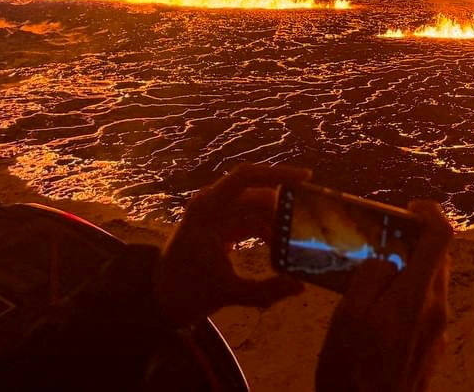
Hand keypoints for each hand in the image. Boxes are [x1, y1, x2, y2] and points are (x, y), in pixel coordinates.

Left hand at [153, 162, 310, 325]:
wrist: (159, 299)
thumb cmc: (185, 292)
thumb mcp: (226, 293)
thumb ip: (265, 291)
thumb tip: (301, 287)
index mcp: (206, 211)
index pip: (244, 178)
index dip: (276, 173)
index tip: (306, 177)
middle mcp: (212, 204)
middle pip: (258, 194)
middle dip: (286, 207)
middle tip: (314, 219)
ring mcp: (218, 213)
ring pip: (259, 207)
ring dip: (279, 221)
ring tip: (302, 237)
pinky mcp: (223, 224)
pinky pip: (254, 218)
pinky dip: (270, 229)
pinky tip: (283, 245)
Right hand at [315, 200, 453, 391]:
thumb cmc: (351, 372)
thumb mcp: (348, 317)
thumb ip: (370, 277)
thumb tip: (385, 260)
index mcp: (417, 296)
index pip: (441, 236)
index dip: (429, 212)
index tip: (408, 208)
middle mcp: (436, 310)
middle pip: (438, 259)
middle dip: (414, 243)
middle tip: (381, 244)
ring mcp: (437, 332)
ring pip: (431, 285)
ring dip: (410, 273)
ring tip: (374, 282)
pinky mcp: (433, 350)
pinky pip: (425, 311)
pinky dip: (409, 299)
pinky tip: (380, 316)